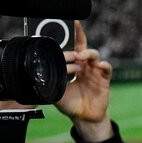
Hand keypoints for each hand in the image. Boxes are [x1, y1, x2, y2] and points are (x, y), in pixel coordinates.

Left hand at [55, 23, 114, 142]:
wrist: (83, 117)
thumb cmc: (70, 103)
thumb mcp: (55, 91)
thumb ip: (49, 81)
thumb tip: (35, 74)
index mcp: (72, 67)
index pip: (70, 48)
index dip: (69, 37)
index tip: (64, 25)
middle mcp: (84, 66)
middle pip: (83, 46)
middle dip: (79, 35)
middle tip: (75, 26)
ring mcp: (94, 72)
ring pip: (94, 56)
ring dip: (88, 53)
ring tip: (82, 56)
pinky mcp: (104, 80)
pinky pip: (106, 69)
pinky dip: (104, 66)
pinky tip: (100, 65)